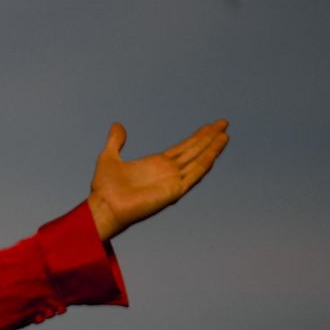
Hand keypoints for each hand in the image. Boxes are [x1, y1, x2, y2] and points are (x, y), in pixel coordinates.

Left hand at [87, 119, 228, 241]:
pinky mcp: (174, 190)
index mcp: (156, 164)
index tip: (209, 126)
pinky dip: (205, 163)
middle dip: (209, 137)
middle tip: (223, 123)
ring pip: (198, 160)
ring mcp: (172, 180)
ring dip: (212, 148)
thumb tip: (118, 126)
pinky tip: (214, 152)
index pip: (183, 148)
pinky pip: (194, 174)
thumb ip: (115, 141)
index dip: (197, 137)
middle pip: (194, 151)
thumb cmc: (105, 188)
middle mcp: (168, 171)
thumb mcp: (109, 157)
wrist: (104, 206)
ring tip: (225, 134)